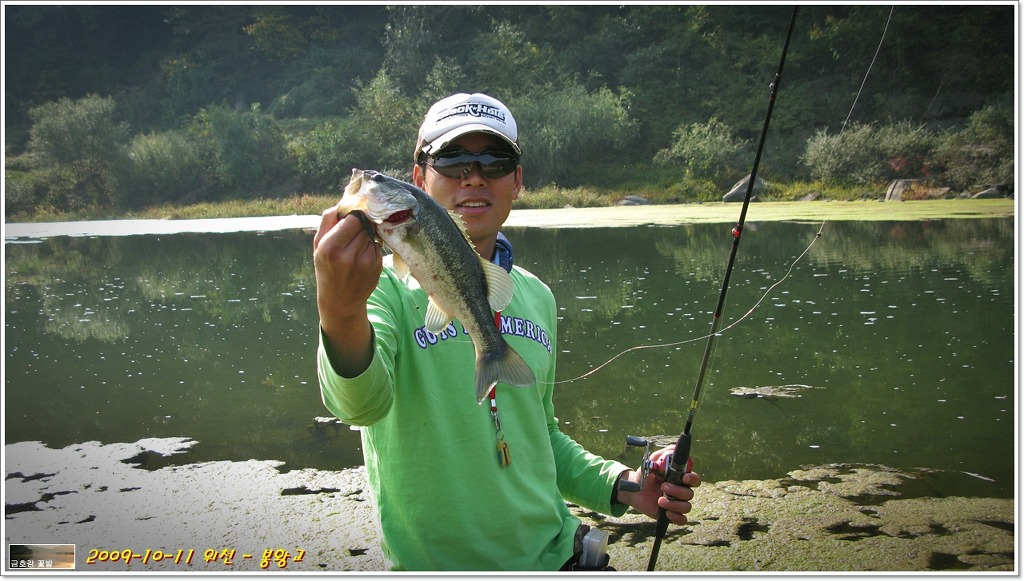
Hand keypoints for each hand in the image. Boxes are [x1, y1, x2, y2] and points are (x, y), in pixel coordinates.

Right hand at [313, 207, 382, 376]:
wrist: (340, 301)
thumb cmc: (326, 269)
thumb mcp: (318, 245)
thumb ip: (328, 220)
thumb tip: (345, 200)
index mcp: (330, 248)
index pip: (353, 218)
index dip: (354, 215)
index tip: (350, 216)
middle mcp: (349, 255)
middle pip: (365, 224)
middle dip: (361, 222)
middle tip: (353, 230)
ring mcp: (366, 262)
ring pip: (372, 233)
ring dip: (366, 234)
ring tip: (355, 246)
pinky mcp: (377, 266)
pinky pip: (377, 245)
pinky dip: (371, 245)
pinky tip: (362, 256)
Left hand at [616, 446, 701, 525]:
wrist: (633, 489)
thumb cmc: (645, 474)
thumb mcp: (652, 461)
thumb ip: (663, 455)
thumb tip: (674, 450)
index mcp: (680, 478)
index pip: (694, 479)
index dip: (692, 479)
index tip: (684, 478)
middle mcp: (681, 491)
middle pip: (690, 493)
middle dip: (678, 491)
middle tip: (664, 487)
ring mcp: (677, 503)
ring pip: (686, 507)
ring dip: (674, 504)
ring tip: (660, 500)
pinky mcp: (671, 514)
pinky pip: (682, 520)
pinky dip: (676, 517)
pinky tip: (666, 513)